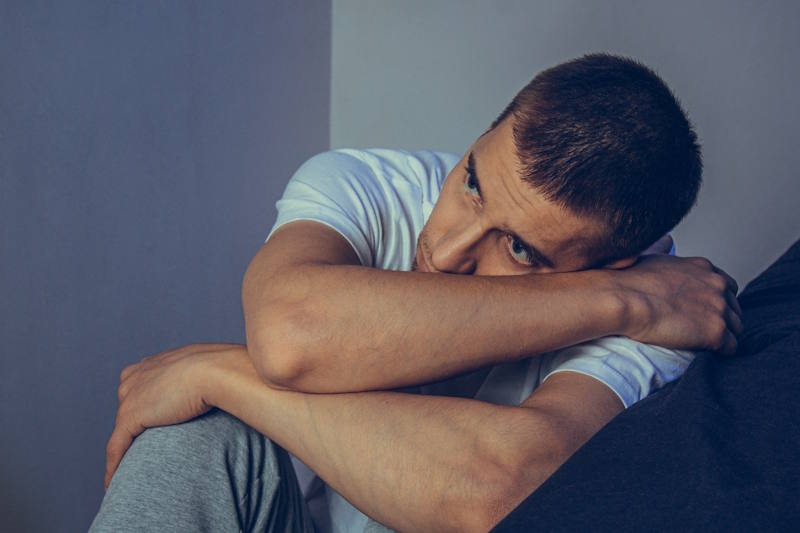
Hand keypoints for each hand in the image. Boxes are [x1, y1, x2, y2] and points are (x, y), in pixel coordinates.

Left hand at [104, 343, 242, 488]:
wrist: (217, 371)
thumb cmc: (224, 368)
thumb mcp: (212, 366)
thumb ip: (207, 375)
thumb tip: (225, 382)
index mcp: (155, 362)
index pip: (139, 383)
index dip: (146, 402)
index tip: (155, 419)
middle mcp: (137, 376)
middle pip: (128, 404)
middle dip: (136, 423)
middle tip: (149, 447)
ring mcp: (131, 396)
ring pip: (121, 428)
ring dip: (124, 447)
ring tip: (129, 469)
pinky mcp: (130, 416)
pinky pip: (116, 446)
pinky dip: (113, 465)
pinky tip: (113, 482)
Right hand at [614, 254, 742, 354]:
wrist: (624, 299)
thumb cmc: (629, 281)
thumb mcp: (653, 256)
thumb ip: (665, 250)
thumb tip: (665, 241)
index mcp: (703, 268)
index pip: (726, 286)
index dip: (715, 301)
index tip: (702, 311)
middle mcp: (717, 285)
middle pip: (734, 307)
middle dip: (722, 318)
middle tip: (701, 329)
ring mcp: (719, 308)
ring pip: (737, 328)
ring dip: (723, 336)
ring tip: (703, 344)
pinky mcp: (716, 332)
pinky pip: (731, 347)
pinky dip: (721, 352)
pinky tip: (706, 352)